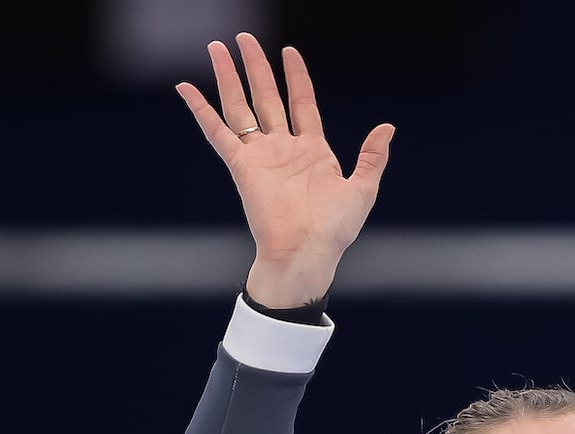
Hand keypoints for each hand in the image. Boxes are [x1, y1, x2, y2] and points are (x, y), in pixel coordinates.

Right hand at [175, 33, 394, 306]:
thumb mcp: (362, 189)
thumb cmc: (335, 230)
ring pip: (240, 106)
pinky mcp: (241, 166)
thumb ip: (372, 157)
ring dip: (228, 77)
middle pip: (266, 97)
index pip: (301, 103)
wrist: (307, 253)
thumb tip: (388, 128)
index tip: (288, 51)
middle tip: (243, 38)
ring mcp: (260, 156)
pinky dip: (201, 110)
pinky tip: (186, 88)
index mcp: (312, 151)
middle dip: (255, 67)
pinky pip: (217, 132)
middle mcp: (282, 149)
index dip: (296, 77)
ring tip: (217, 48)